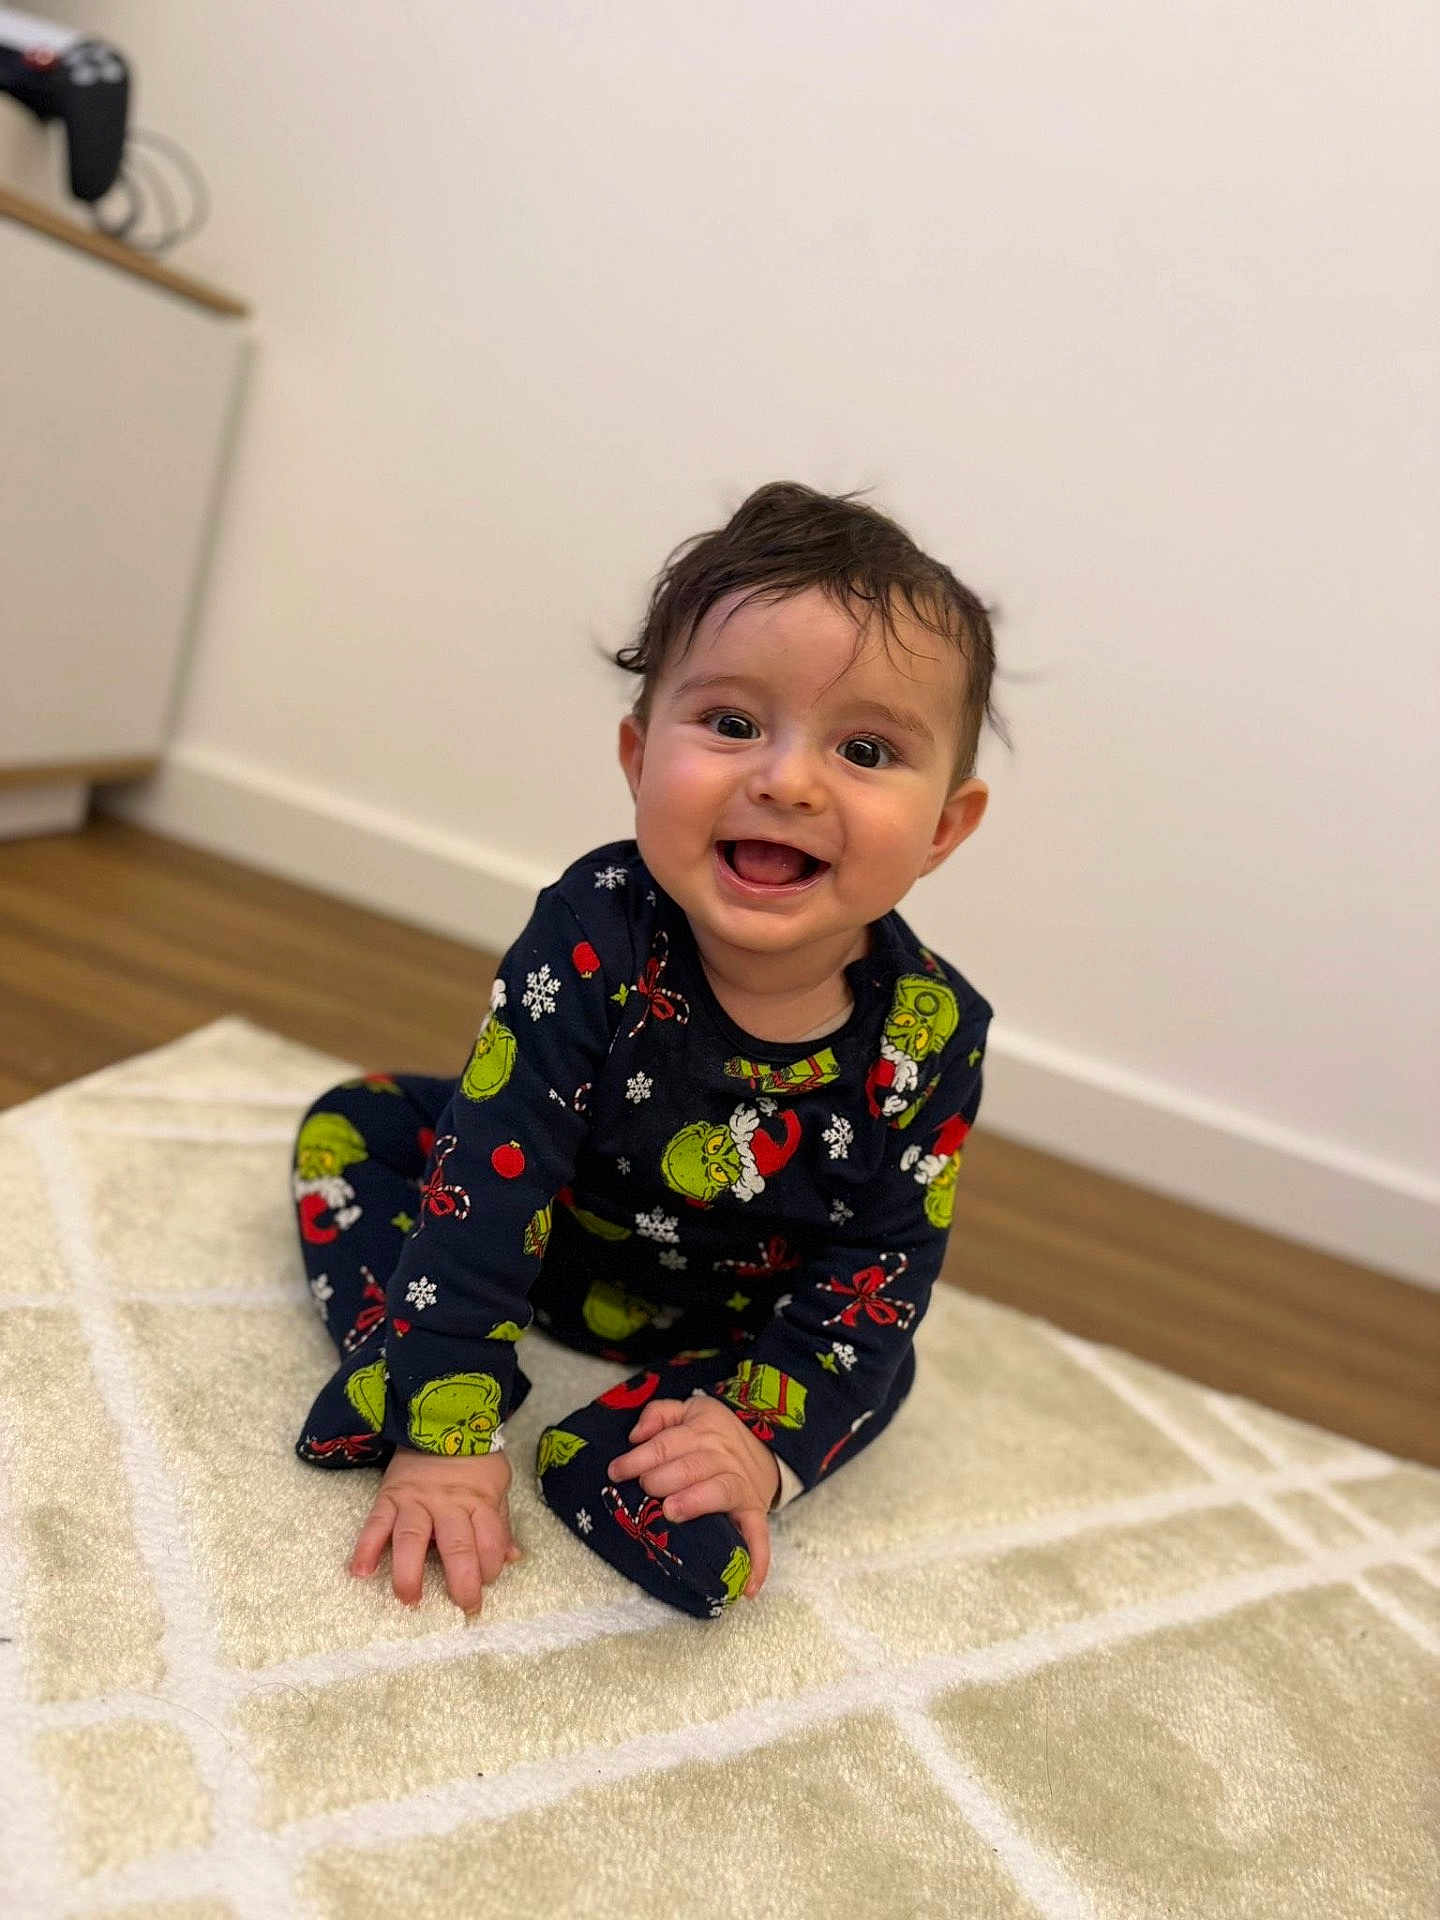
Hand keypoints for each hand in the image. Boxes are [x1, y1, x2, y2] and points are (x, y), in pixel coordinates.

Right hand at [349, 1446, 521, 1617]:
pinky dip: (366, 1547)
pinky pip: (376, 1523)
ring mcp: (416, 1500)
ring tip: (409, 1599)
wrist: (440, 1419)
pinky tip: (361, 1572)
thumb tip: (512, 1558)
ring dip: (409, 1571)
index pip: (490, 1539)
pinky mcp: (389, 1497)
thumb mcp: (497, 1484)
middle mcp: (447, 1502)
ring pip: (412, 1537)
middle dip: (460, 1579)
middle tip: (463, 1606)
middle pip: (456, 1544)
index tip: (487, 1584)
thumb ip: (501, 1522)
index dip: (491, 1565)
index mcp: (479, 1499)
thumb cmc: (473, 1460)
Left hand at [608, 1396, 779, 1597]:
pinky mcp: (753, 1512)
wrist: (764, 1447)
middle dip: (663, 1477)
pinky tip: (746, 1584)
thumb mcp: (689, 1410)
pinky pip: (758, 1534)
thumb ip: (659, 1414)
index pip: (667, 1443)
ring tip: (671, 1511)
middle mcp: (722, 1458)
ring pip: (720, 1491)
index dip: (639, 1458)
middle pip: (691, 1465)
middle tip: (645, 1488)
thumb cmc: (715, 1434)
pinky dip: (757, 1558)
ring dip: (696, 1501)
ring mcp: (740, 1486)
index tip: (616, 1471)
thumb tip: (635, 1435)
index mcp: (702, 1432)